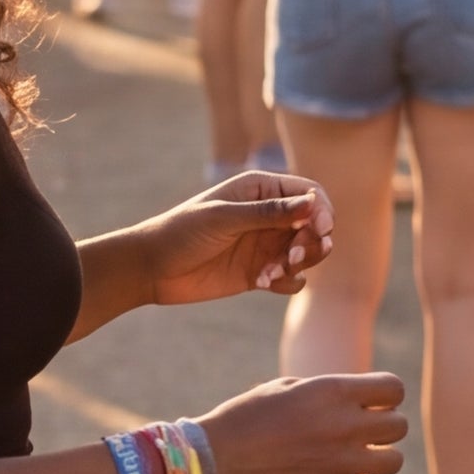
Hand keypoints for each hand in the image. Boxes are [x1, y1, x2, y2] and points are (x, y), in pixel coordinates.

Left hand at [140, 173, 332, 303]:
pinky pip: (292, 278)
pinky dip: (285, 281)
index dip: (321, 210)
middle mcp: (269, 215)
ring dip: (298, 264)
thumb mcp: (224, 218)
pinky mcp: (261, 272)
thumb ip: (268, 213)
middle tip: (291, 258)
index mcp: (261, 190)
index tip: (320, 229)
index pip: (309, 194)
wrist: (151, 268)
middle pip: (314, 226)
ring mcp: (266, 244)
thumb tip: (312, 203)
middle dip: (311, 242)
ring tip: (271, 273)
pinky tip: (261, 283)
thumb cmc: (182, 232)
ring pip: (307, 253)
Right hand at [196, 371, 407, 473]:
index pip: (394, 389)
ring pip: (395, 461)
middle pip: (399, 425)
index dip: (386, 397)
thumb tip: (358, 400)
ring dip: (380, 460)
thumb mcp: (286, 388)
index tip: (370, 406)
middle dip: (384, 429)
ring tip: (356, 460)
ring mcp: (342, 460)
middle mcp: (344, 423)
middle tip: (361, 435)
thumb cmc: (244, 419)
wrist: (213, 461)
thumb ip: (328, 392)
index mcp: (333, 390)